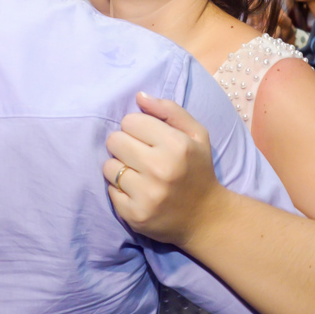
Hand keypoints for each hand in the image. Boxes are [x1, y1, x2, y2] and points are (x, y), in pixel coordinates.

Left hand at [103, 92, 227, 246]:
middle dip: (125, 145)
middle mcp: (160, 169)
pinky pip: (110, 191)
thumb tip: (139, 96)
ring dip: (120, 168)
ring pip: (108, 166)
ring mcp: (146, 195)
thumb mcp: (196, 135)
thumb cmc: (198, 169)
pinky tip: (137, 191)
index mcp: (176, 145)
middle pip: (115, 141)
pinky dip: (120, 190)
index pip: (130, 121)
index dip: (137, 128)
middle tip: (140, 155)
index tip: (147, 138)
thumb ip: (169, 110)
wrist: (206, 217)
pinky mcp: (135, 215)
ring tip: (138, 174)